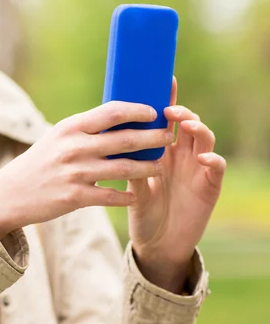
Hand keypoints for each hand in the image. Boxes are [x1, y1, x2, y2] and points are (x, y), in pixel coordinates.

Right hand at [0, 101, 174, 237]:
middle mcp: (74, 147)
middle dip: (153, 138)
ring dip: (148, 168)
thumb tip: (120, 120)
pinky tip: (136, 196)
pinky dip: (127, 196)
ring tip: (161, 167)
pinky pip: (111, 196)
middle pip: (125, 140)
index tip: (155, 112)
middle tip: (169, 138)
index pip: (112, 112)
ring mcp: (75, 173)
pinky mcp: (74, 197)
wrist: (9, 194)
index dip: (138, 110)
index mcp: (70, 127)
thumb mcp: (56, 139)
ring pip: (124, 169)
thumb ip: (84, 131)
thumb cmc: (38, 163)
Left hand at [128, 78, 225, 292]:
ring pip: (204, 140)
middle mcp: (182, 156)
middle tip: (169, 108)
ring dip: (197, 129)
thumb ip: (126, 162)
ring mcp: (198, 170)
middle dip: (181, 111)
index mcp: (162, 151)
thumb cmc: (142, 211)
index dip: (167, 99)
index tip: (162, 80)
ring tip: (184, 123)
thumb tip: (107, 138)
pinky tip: (203, 158)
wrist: (156, 243)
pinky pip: (216, 169)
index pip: (166, 121)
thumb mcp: (131, 184)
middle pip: (187, 124)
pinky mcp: (209, 188)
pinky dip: (212, 161)